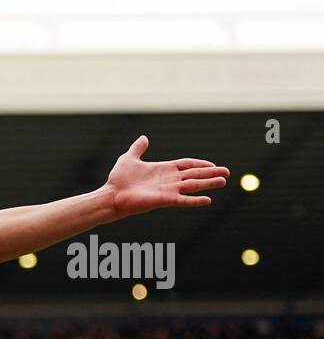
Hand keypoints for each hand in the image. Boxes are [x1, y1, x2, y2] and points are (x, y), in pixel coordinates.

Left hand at [103, 135, 228, 217]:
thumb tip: (143, 138)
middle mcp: (168, 180)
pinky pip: (183, 200)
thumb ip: (138, 148)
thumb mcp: (129, 158)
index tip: (212, 165)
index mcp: (163, 169)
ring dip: (208, 183)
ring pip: (193, 185)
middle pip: (194, 175)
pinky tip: (208, 200)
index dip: (199, 164)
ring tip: (223, 182)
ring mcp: (168, 190)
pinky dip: (195, 200)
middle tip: (227, 173)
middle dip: (210, 173)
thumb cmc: (118, 180)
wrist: (111, 195)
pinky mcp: (164, 200)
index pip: (187, 165)